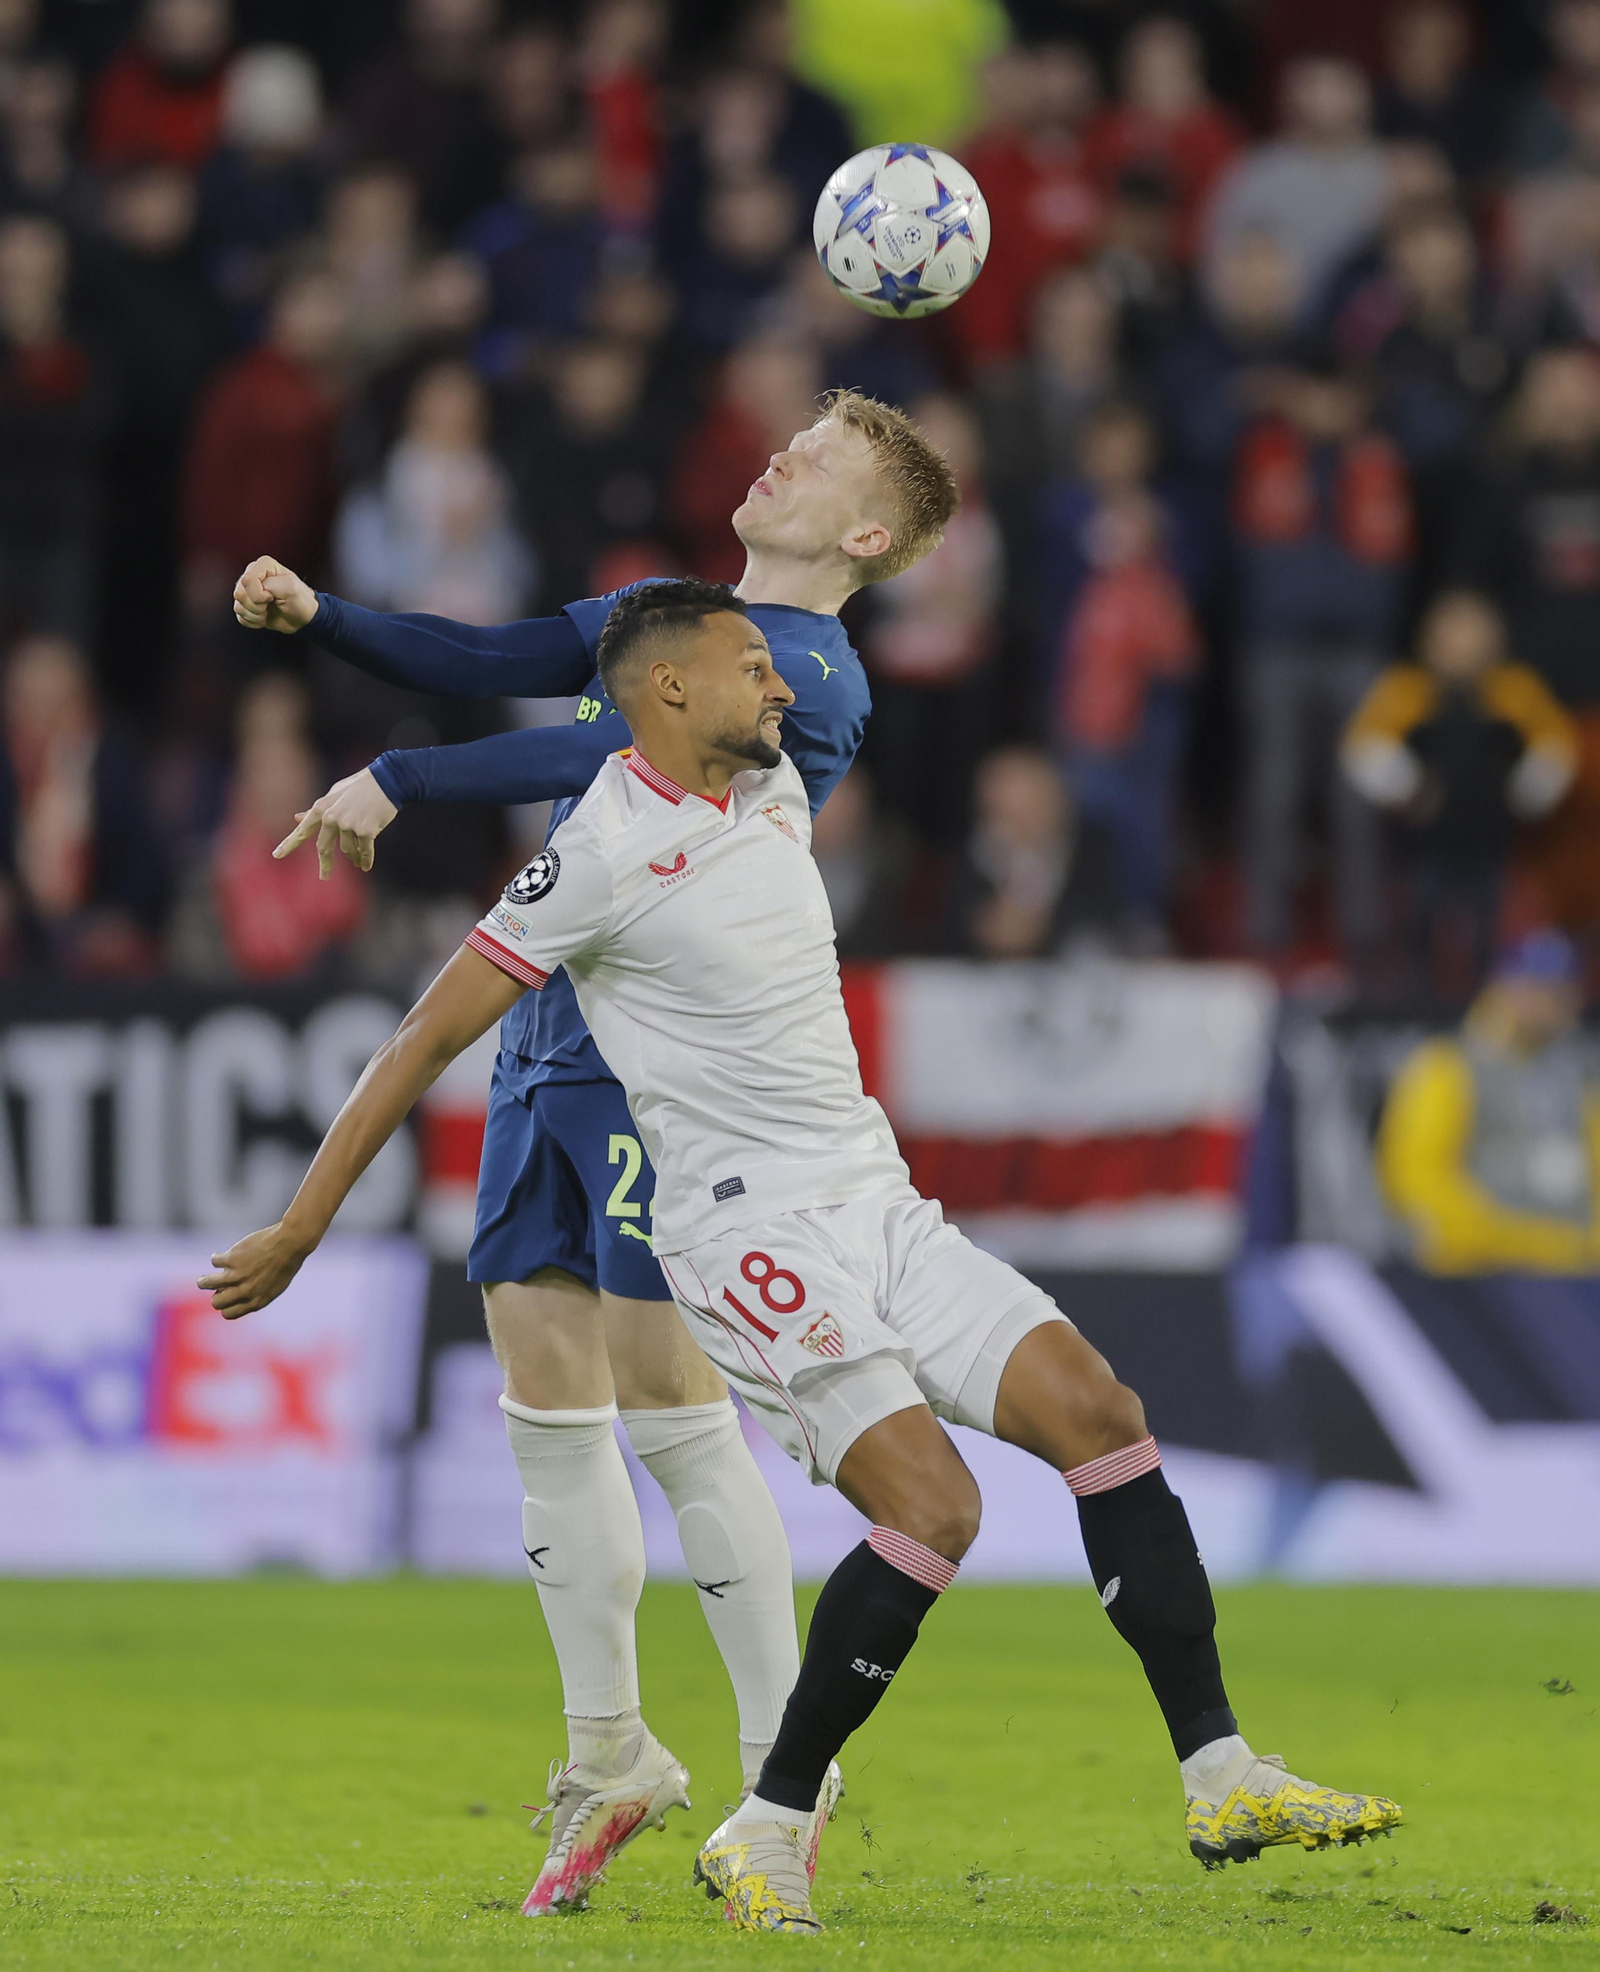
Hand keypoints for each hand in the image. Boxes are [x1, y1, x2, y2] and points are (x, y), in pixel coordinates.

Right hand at [199, 1222, 312, 1317]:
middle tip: (217, 1288)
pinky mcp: (231, 1259)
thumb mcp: (275, 1286)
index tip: (227, 1298)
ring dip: (203, 1281)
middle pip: (216, 1303)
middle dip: (215, 1296)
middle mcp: (244, 1292)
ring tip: (203, 1280)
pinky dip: (217, 1257)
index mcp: (256, 1302)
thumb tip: (239, 1297)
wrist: (290, 1243)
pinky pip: (215, 1261)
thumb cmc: (286, 1263)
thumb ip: (257, 1294)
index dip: (226, 1306)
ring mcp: (236, 1276)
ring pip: (206, 1284)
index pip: (229, 1314)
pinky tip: (221, 1255)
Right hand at [233, 556, 318, 633]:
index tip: (272, 597)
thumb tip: (255, 592)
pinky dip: (253, 621)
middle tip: (271, 604)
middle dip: (257, 606)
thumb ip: (270, 585)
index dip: (259, 594)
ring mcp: (248, 591)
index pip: (247, 581)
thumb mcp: (290, 588)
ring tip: (268, 611)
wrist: (303, 618)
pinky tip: (264, 617)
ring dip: (256, 615)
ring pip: (238, 606)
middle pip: (240, 594)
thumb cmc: (300, 601)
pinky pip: (240, 617)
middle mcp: (252, 575)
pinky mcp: (246, 606)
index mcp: (263, 565)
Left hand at [274, 767, 397, 876]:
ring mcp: (348, 824)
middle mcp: (331, 817)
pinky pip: (365, 851)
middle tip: (324, 876)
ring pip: (348, 850)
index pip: (303, 830)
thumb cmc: (361, 786)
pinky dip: (366, 860)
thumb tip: (297, 818)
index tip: (277, 855)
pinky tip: (366, 866)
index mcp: (321, 808)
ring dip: (353, 858)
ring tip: (359, 862)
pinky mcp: (366, 830)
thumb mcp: (334, 793)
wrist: (388, 780)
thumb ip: (317, 809)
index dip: (289, 844)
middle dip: (325, 864)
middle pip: (324, 847)